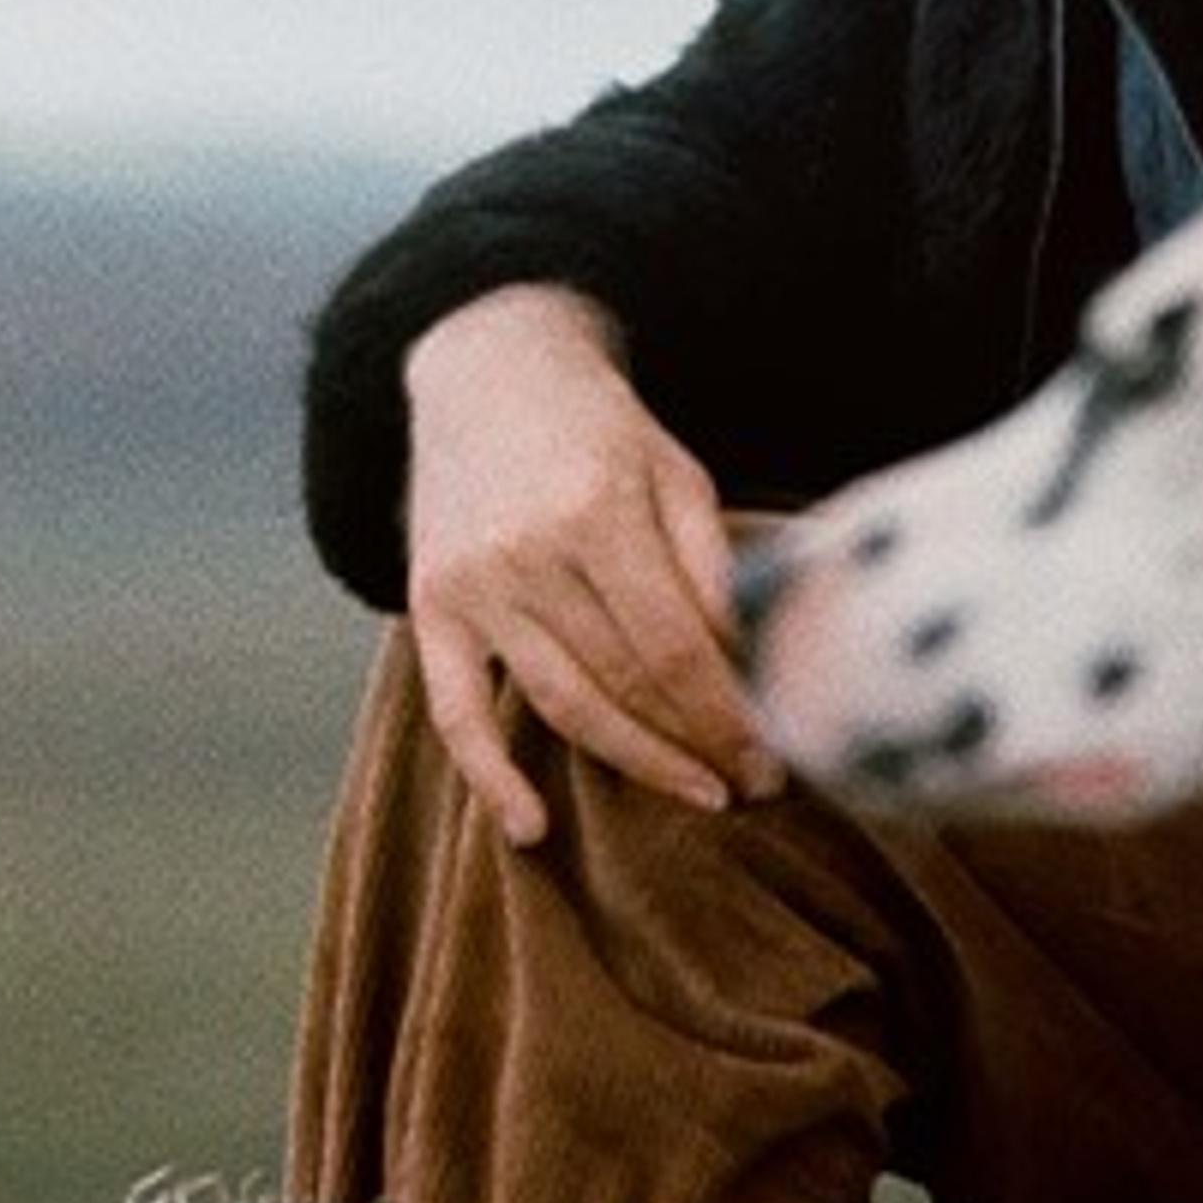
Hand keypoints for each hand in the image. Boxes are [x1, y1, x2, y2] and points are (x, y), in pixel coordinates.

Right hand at [398, 285, 785, 846]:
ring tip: (696, 793)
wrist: (487, 373)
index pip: (675, 648)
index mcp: (598, 511)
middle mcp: (528, 552)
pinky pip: (454, 711)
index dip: (727, 716)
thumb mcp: (675, 469)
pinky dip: (490, 776)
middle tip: (751, 785)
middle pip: (625, 684)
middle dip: (697, 744)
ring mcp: (473, 585)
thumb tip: (743, 666)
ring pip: (561, 704)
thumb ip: (710, 563)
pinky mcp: (430, 606)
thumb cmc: (599, 428)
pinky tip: (531, 829)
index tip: (772, 759)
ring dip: (634, 763)